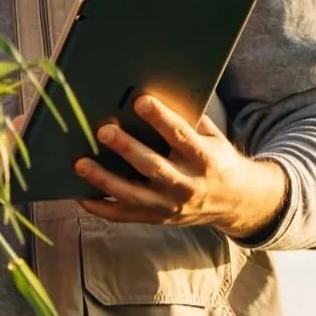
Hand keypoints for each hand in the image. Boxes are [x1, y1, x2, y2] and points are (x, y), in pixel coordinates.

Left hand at [74, 93, 287, 237]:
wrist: (235, 202)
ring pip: (133, 195)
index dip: (161, 118)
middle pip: (154, 167)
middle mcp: (187, 185)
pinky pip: (124, 216)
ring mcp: (170, 206)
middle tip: (104, 130)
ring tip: (81, 164)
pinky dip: (101, 207)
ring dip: (105, 180)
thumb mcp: (213, 138)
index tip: (141, 100)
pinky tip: (82, 194)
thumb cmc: (217, 161)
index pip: (181, 136)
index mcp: (204, 159)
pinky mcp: (157, 219)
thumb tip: (156, 96)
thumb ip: (189, 121)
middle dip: (127, 148)